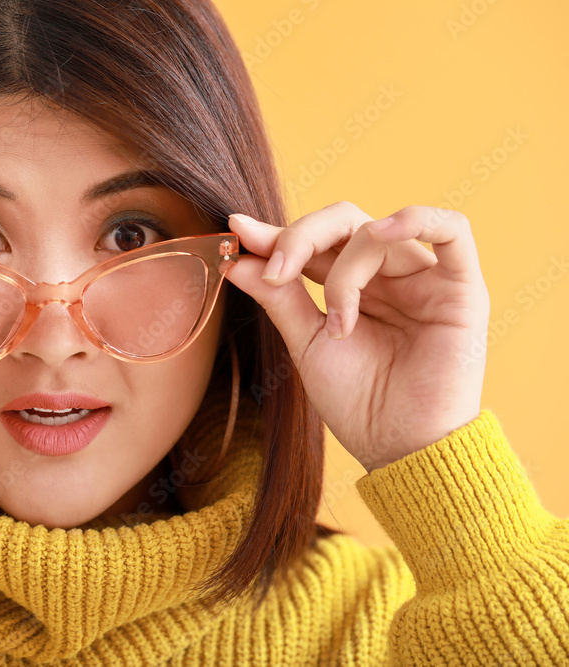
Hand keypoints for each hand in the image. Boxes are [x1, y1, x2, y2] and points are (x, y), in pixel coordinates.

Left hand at [220, 201, 489, 471]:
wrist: (399, 448)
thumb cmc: (357, 403)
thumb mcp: (307, 344)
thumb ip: (278, 298)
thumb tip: (237, 261)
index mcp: (350, 286)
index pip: (312, 242)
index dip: (276, 233)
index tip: (237, 233)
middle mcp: (386, 276)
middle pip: (342, 222)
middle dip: (300, 238)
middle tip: (275, 271)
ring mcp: (423, 279)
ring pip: (376, 235)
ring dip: (344, 272)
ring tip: (337, 324)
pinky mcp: (461, 288)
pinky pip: (453, 229)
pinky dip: (418, 219)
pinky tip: (384, 231)